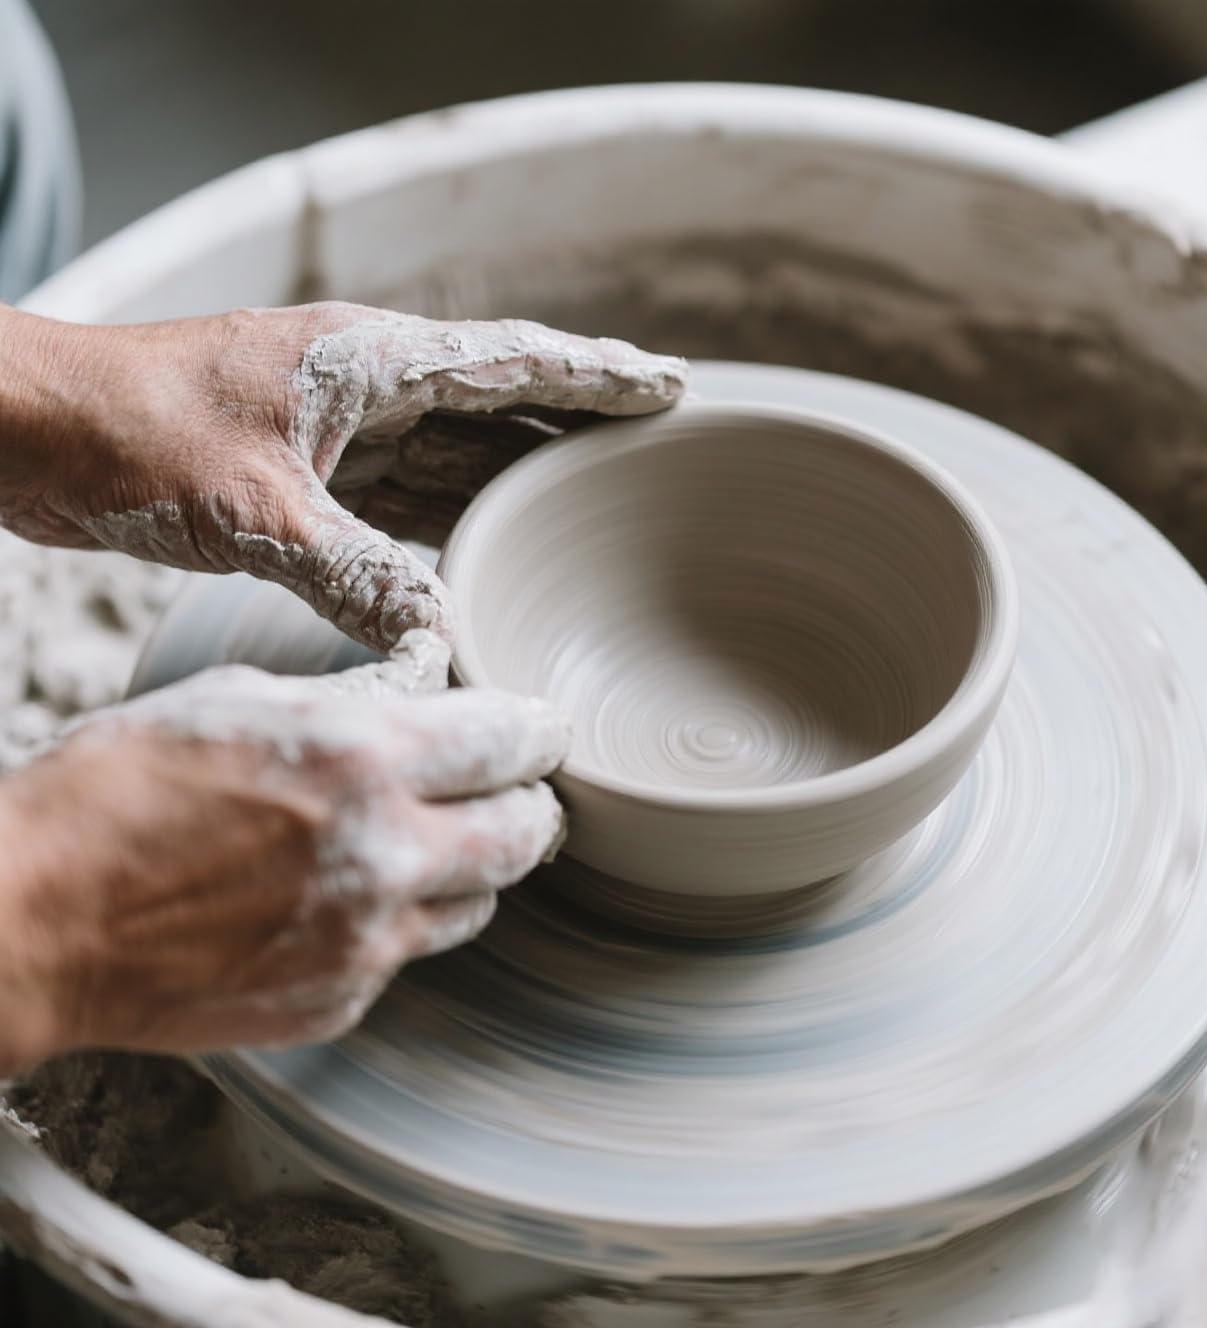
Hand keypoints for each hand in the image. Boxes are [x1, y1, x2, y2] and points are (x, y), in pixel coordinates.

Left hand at [0, 302, 686, 651]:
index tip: (669, 387)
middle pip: (499, 404)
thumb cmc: (129, 431)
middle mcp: (365, 386)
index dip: (595, 376)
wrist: (33, 431)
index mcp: (368, 360)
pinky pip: (405, 497)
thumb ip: (355, 570)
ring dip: (520, 476)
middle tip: (655, 448)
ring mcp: (337, 429)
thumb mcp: (254, 508)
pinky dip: (452, 521)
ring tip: (594, 504)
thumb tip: (443, 635)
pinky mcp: (306, 472)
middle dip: (576, 423)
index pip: (511, 361)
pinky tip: (488, 549)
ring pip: (455, 453)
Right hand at [0, 633, 567, 1074]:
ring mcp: (366, 942)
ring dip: (470, 868)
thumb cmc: (120, 792)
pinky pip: (407, 955)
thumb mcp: (241, 702)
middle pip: (528, 833)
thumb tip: (420, 686)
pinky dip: (397, 923)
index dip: (541, 730)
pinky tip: (342, 900)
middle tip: (513, 790)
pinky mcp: (338, 1001)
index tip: (546, 731)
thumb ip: (351, 702)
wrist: (36, 922)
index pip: (512, 741)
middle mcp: (385, 856)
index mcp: (363, 760)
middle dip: (531, 804)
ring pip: (481, 903)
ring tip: (422, 843)